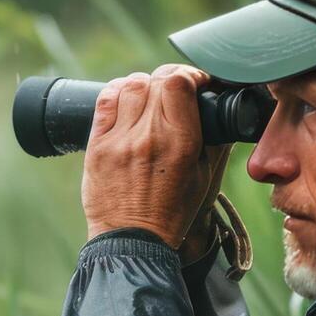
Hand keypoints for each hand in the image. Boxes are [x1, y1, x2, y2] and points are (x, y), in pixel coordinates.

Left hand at [81, 64, 231, 252]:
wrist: (132, 241)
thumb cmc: (171, 213)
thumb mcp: (203, 178)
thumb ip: (212, 140)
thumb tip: (217, 108)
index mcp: (180, 144)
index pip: (179, 83)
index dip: (189, 73)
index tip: (195, 81)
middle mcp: (148, 137)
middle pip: (156, 80)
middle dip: (169, 77)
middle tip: (174, 89)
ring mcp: (119, 140)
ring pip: (130, 85)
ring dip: (144, 83)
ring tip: (150, 96)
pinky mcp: (97, 146)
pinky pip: (105, 101)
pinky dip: (117, 91)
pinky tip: (126, 98)